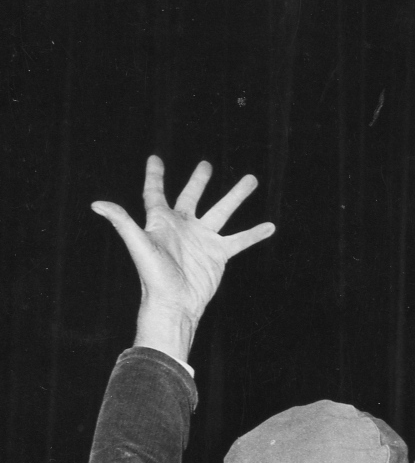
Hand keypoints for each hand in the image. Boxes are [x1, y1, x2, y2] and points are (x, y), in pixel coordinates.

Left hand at [92, 157, 275, 363]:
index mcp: (161, 221)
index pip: (156, 193)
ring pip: (222, 211)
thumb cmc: (154, 276)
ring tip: (251, 180)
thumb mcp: (138, 245)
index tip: (155, 159)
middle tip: (206, 165)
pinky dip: (254, 233)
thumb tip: (97, 204)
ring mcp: (202, 239)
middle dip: (199, 181)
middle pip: (192, 197)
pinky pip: (239, 239)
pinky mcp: (218, 254)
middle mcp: (183, 226)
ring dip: (237, 196)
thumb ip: (122, 222)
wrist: (176, 303)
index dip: (155, 176)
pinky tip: (270, 226)